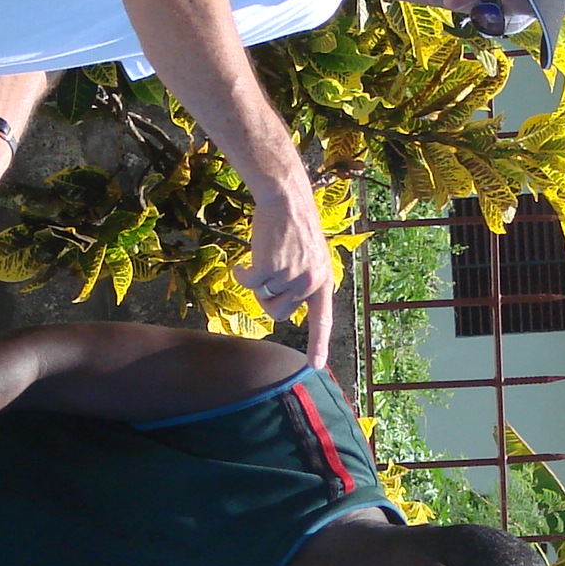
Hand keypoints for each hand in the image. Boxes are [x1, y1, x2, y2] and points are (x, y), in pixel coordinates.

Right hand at [242, 186, 334, 367]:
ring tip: (263, 258)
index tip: (316, 366)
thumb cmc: (293, 227)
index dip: (318, 344)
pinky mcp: (270, 267)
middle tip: (267, 275)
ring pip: (263, 296)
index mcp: (322, 280)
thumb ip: (302, 282)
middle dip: (267, 298)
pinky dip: (242, 274)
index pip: (322, 319)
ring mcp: (291, 275)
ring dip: (256, 282)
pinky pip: (248, 282)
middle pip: (279, 312)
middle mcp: (310, 281)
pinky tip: (243, 262)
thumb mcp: (310, 257)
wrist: (286, 199)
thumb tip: (283, 309)